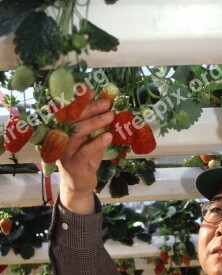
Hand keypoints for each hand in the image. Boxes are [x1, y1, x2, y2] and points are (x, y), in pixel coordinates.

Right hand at [57, 91, 113, 213]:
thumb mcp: (90, 138)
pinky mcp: (73, 164)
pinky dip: (97, 142)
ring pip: (77, 132)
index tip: (90, 90)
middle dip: (90, 108)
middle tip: (107, 103)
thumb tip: (108, 105)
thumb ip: (96, 124)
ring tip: (110, 116)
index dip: (78, 99)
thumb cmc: (85, 158)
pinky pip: (84, 151)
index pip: (68, 111)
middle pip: (72, 119)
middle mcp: (59, 138)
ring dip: (95, 122)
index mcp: (61, 129)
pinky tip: (108, 136)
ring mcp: (64, 152)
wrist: (79, 184)